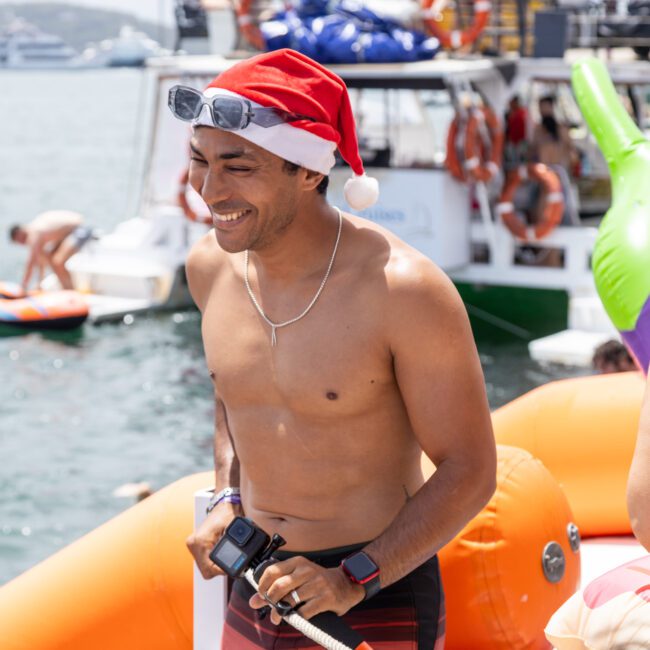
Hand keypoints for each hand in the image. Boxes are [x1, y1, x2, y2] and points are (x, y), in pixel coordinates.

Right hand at [186, 502, 240, 578]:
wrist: (223, 503)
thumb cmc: (228, 512)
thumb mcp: (234, 528)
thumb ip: (237, 543)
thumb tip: (245, 559)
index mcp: (201, 540)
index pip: (209, 568)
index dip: (222, 571)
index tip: (234, 568)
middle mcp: (193, 543)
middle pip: (206, 570)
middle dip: (219, 570)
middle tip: (232, 563)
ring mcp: (192, 544)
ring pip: (204, 567)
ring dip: (214, 566)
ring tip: (226, 556)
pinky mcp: (194, 544)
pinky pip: (202, 561)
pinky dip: (211, 561)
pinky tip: (220, 554)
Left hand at [249, 556, 364, 624]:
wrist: (345, 583)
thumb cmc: (317, 581)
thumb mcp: (298, 577)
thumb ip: (276, 586)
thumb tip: (253, 601)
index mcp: (298, 562)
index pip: (273, 570)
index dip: (262, 585)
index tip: (261, 596)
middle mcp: (307, 570)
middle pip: (279, 586)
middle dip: (270, 601)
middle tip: (269, 608)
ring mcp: (317, 584)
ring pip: (291, 600)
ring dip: (280, 613)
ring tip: (278, 617)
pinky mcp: (326, 598)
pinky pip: (304, 612)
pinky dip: (296, 618)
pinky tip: (295, 618)